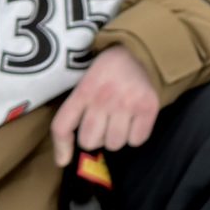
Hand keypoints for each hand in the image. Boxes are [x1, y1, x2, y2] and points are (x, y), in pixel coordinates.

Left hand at [51, 44, 160, 165]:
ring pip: (114, 144)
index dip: (61, 147)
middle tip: (103, 124)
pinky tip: (135, 121)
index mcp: (84, 90)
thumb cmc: (109, 71)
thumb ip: (75, 111)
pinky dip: (135, 136)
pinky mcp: (148, 107)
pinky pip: (137, 140)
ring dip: (116, 138)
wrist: (140, 50)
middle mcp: (103, 98)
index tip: (64, 160)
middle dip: (95, 138)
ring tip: (120, 121)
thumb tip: (63, 159)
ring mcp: (127, 103)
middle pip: (89, 141)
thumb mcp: (86, 82)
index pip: (63, 126)